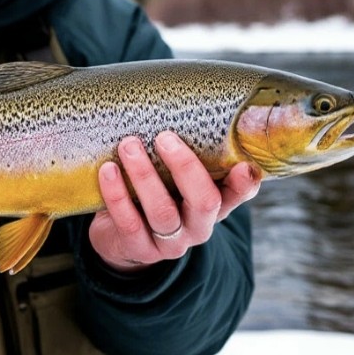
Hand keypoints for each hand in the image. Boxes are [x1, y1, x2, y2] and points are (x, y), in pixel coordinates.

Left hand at [89, 131, 260, 272]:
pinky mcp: (140, 249)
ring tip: (128, 145)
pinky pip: (129, 223)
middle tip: (164, 137)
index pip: (237, 195)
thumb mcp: (174, 178)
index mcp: (214, 205)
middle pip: (205, 202)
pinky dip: (117, 195)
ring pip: (163, 211)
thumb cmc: (155, 192)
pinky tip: (108, 170)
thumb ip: (186, 154)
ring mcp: (170, 243)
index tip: (243, 165)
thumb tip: (180, 105)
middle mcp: (198, 227)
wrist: (121, 237)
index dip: (244, 183)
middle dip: (185, 167)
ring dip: (144, 175)